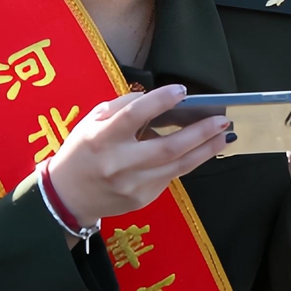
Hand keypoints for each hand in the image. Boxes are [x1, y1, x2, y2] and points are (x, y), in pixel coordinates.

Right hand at [44, 84, 231, 225]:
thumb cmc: (81, 152)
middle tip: (221, 120)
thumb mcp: (91, 122)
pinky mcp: (141, 198)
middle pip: (167, 146)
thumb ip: (121, 109)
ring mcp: (132, 184)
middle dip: (199, 132)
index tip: (182, 91)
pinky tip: (201, 150)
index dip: (160, 101)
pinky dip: (187, 161)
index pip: (134, 115)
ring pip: (177, 166)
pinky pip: (170, 176)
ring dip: (205, 150)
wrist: (67, 197)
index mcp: (101, 138)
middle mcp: (118, 163)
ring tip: (223, 135)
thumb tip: (156, 100)